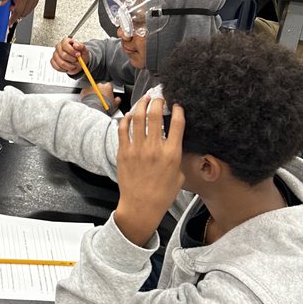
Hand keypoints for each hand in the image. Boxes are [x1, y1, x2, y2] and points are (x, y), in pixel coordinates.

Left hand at [0, 0, 43, 24]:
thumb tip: (1, 3)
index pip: (18, 11)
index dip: (13, 18)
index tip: (10, 23)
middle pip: (23, 13)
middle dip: (16, 13)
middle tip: (11, 5)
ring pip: (28, 11)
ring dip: (21, 9)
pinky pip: (32, 6)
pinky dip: (26, 6)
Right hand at [51, 36, 88, 74]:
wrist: (79, 61)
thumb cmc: (80, 54)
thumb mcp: (84, 50)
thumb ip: (81, 46)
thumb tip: (76, 45)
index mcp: (65, 41)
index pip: (65, 45)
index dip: (72, 51)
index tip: (78, 54)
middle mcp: (59, 47)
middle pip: (63, 55)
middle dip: (72, 60)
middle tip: (77, 60)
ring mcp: (55, 54)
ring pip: (60, 62)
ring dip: (69, 66)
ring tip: (74, 65)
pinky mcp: (53, 61)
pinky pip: (57, 67)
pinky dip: (64, 69)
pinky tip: (68, 67)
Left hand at [81, 81, 119, 110]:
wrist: (94, 110)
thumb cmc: (105, 107)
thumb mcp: (115, 104)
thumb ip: (117, 100)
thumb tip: (118, 99)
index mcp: (108, 86)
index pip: (109, 86)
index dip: (108, 91)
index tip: (108, 95)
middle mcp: (99, 85)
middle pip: (100, 87)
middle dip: (100, 92)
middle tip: (101, 99)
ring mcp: (91, 87)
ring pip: (92, 89)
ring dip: (93, 93)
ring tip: (94, 101)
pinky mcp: (84, 91)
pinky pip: (85, 92)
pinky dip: (86, 95)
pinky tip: (88, 101)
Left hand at [114, 97, 184, 245]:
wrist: (141, 206)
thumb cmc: (162, 194)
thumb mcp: (179, 174)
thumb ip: (178, 156)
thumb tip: (176, 143)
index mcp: (172, 154)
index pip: (177, 123)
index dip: (178, 109)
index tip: (177, 104)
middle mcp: (155, 148)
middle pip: (155, 115)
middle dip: (157, 101)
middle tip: (158, 97)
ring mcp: (137, 149)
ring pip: (138, 117)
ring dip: (141, 104)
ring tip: (144, 99)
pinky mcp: (123, 152)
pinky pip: (123, 129)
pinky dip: (126, 119)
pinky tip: (129, 115)